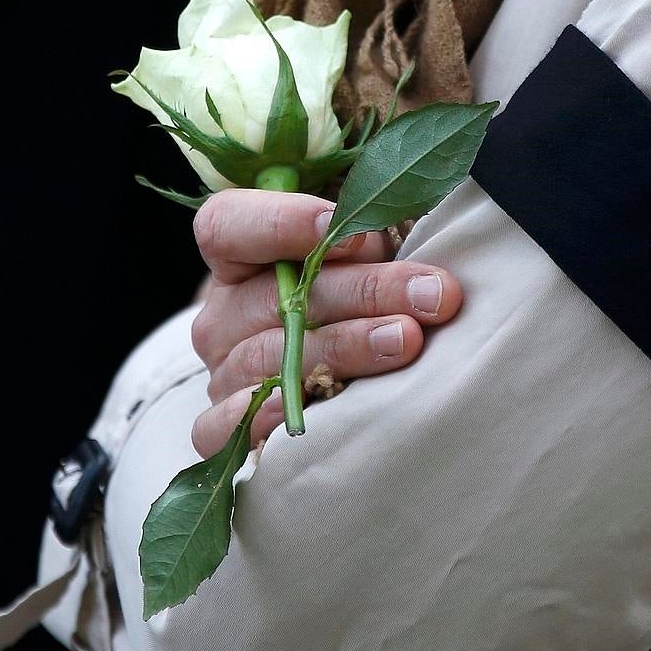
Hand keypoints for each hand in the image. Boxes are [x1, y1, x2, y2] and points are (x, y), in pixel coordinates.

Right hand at [189, 189, 463, 457]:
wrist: (331, 354)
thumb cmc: (351, 287)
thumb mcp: (357, 249)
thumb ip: (369, 234)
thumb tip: (415, 241)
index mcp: (236, 254)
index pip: (230, 226)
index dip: (284, 224)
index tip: (353, 233)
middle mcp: (222, 313)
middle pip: (275, 298)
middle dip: (362, 292)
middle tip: (431, 294)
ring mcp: (223, 370)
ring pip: (270, 359)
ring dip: (346, 347)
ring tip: (408, 341)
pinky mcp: (223, 424)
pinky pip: (219, 427)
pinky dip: (258, 420)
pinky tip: (301, 414)